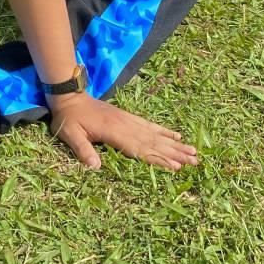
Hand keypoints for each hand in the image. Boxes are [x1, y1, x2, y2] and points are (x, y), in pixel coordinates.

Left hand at [47, 93, 197, 171]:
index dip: (158, 159)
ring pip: (156, 134)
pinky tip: (175, 135)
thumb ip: (82, 150)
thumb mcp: (70, 134)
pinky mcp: (128, 117)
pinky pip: (150, 125)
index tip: (176, 167)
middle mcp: (127, 125)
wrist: (70, 96)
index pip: (140, 149)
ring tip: (192, 151)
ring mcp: (129, 120)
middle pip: (154, 142)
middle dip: (175, 153)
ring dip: (175, 144)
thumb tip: (95, 168)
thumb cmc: (68, 118)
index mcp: (114, 132)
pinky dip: (164, 131)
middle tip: (195, 161)